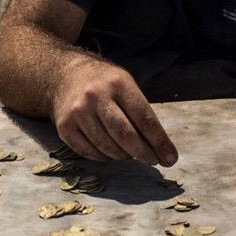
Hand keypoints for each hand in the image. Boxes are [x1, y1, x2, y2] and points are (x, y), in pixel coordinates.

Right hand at [50, 56, 177, 165]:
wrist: (65, 75)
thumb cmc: (104, 83)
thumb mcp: (125, 84)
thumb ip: (141, 112)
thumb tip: (160, 148)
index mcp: (118, 83)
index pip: (144, 118)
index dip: (159, 142)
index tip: (170, 158)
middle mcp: (96, 96)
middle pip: (125, 135)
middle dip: (144, 153)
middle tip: (153, 160)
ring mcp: (78, 112)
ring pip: (107, 147)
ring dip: (124, 156)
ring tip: (130, 153)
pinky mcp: (64, 126)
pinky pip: (89, 152)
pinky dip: (105, 157)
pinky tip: (111, 152)